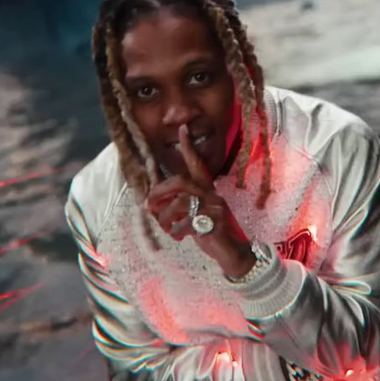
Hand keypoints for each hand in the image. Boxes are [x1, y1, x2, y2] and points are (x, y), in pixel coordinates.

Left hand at [146, 124, 257, 278]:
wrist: (230, 252)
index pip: (197, 164)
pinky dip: (176, 232)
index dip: (189, 147)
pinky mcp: (213, 223)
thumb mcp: (193, 214)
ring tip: (165, 228)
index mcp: (206, 189)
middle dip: (160, 192)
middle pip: (181, 182)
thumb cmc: (208, 231)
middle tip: (149, 205)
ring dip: (165, 218)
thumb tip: (153, 201)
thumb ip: (179, 204)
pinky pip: (186, 223)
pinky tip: (177, 237)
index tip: (182, 128)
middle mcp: (211, 194)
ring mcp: (214, 208)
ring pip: (179, 204)